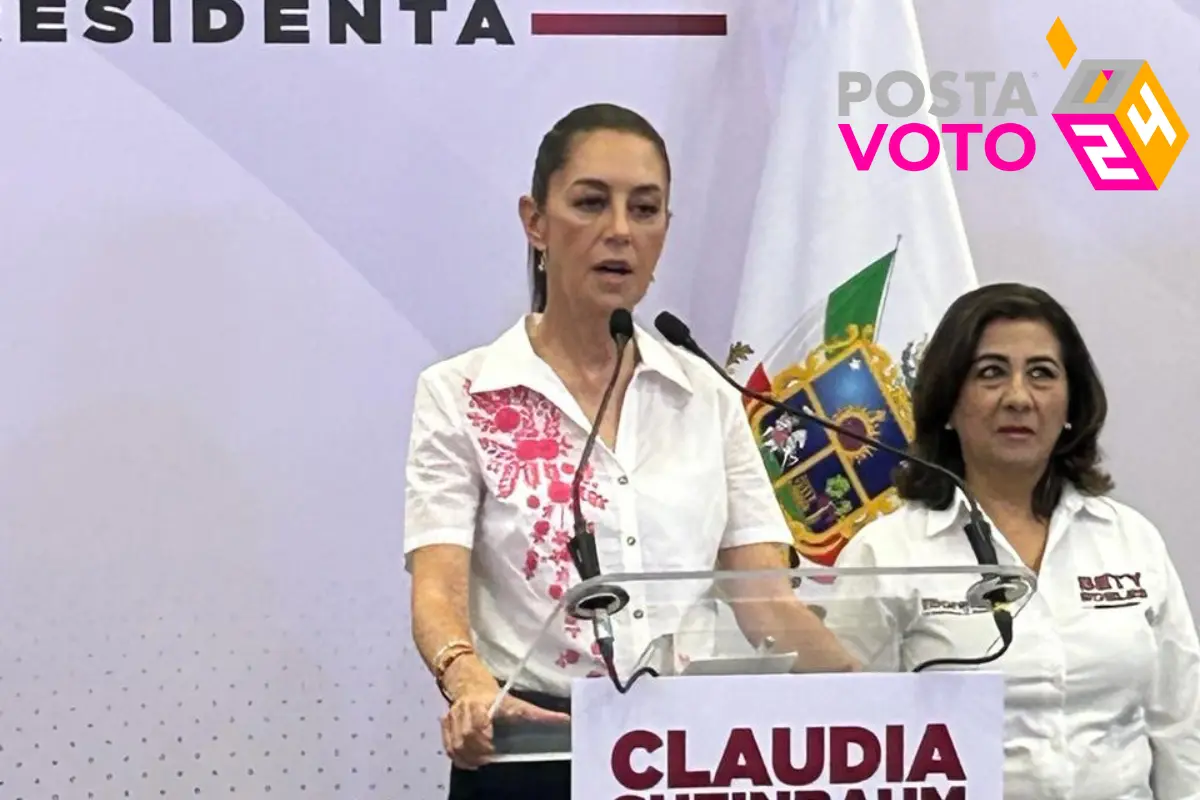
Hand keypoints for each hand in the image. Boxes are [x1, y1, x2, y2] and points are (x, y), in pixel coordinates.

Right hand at [441, 679, 569, 769]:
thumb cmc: (497, 697)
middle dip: (479, 751)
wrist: (469, 683)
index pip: (482, 722)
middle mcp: (467, 708)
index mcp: (485, 702)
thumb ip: (539, 715)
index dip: (486, 738)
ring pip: (457, 743)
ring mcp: (454, 716)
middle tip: (491, 758)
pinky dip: (459, 757)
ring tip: (482, 761)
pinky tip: (470, 761)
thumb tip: (565, 720)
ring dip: (469, 757)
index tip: (493, 750)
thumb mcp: (518, 703)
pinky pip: (449, 746)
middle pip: (467, 736)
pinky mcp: (446, 723)